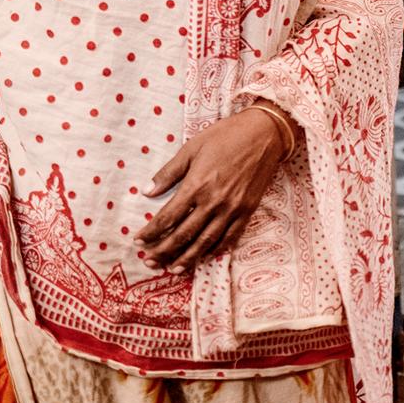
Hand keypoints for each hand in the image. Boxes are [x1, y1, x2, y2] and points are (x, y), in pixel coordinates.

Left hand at [135, 106, 291, 272]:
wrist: (264, 133)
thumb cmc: (226, 136)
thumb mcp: (192, 147)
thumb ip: (169, 172)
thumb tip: (146, 191)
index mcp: (197, 185)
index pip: (168, 217)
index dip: (151, 232)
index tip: (138, 241)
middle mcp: (213, 202)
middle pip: (183, 234)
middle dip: (163, 251)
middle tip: (148, 261)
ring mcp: (232, 209)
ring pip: (205, 242)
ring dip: (187, 258)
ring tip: (172, 269)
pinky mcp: (247, 211)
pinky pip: (230, 237)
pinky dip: (216, 250)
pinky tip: (204, 256)